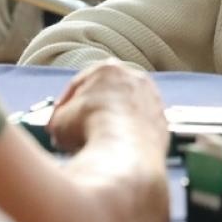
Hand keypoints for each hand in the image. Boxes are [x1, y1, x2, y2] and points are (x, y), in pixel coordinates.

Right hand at [48, 60, 167, 154]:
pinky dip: (129, 140)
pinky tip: (117, 153)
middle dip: (93, 112)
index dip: (66, 104)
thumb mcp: (59, 121)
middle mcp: (135, 78)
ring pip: (127, 113)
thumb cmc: (88, 129)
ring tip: (97, 145)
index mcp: (108, 68)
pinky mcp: (163, 124)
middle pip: (108, 95)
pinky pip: (140, 131)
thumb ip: (61, 118)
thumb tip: (61, 129)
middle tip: (78, 132)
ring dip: (113, 126)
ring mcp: (152, 101)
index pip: (82, 84)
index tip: (59, 119)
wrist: (122, 149)